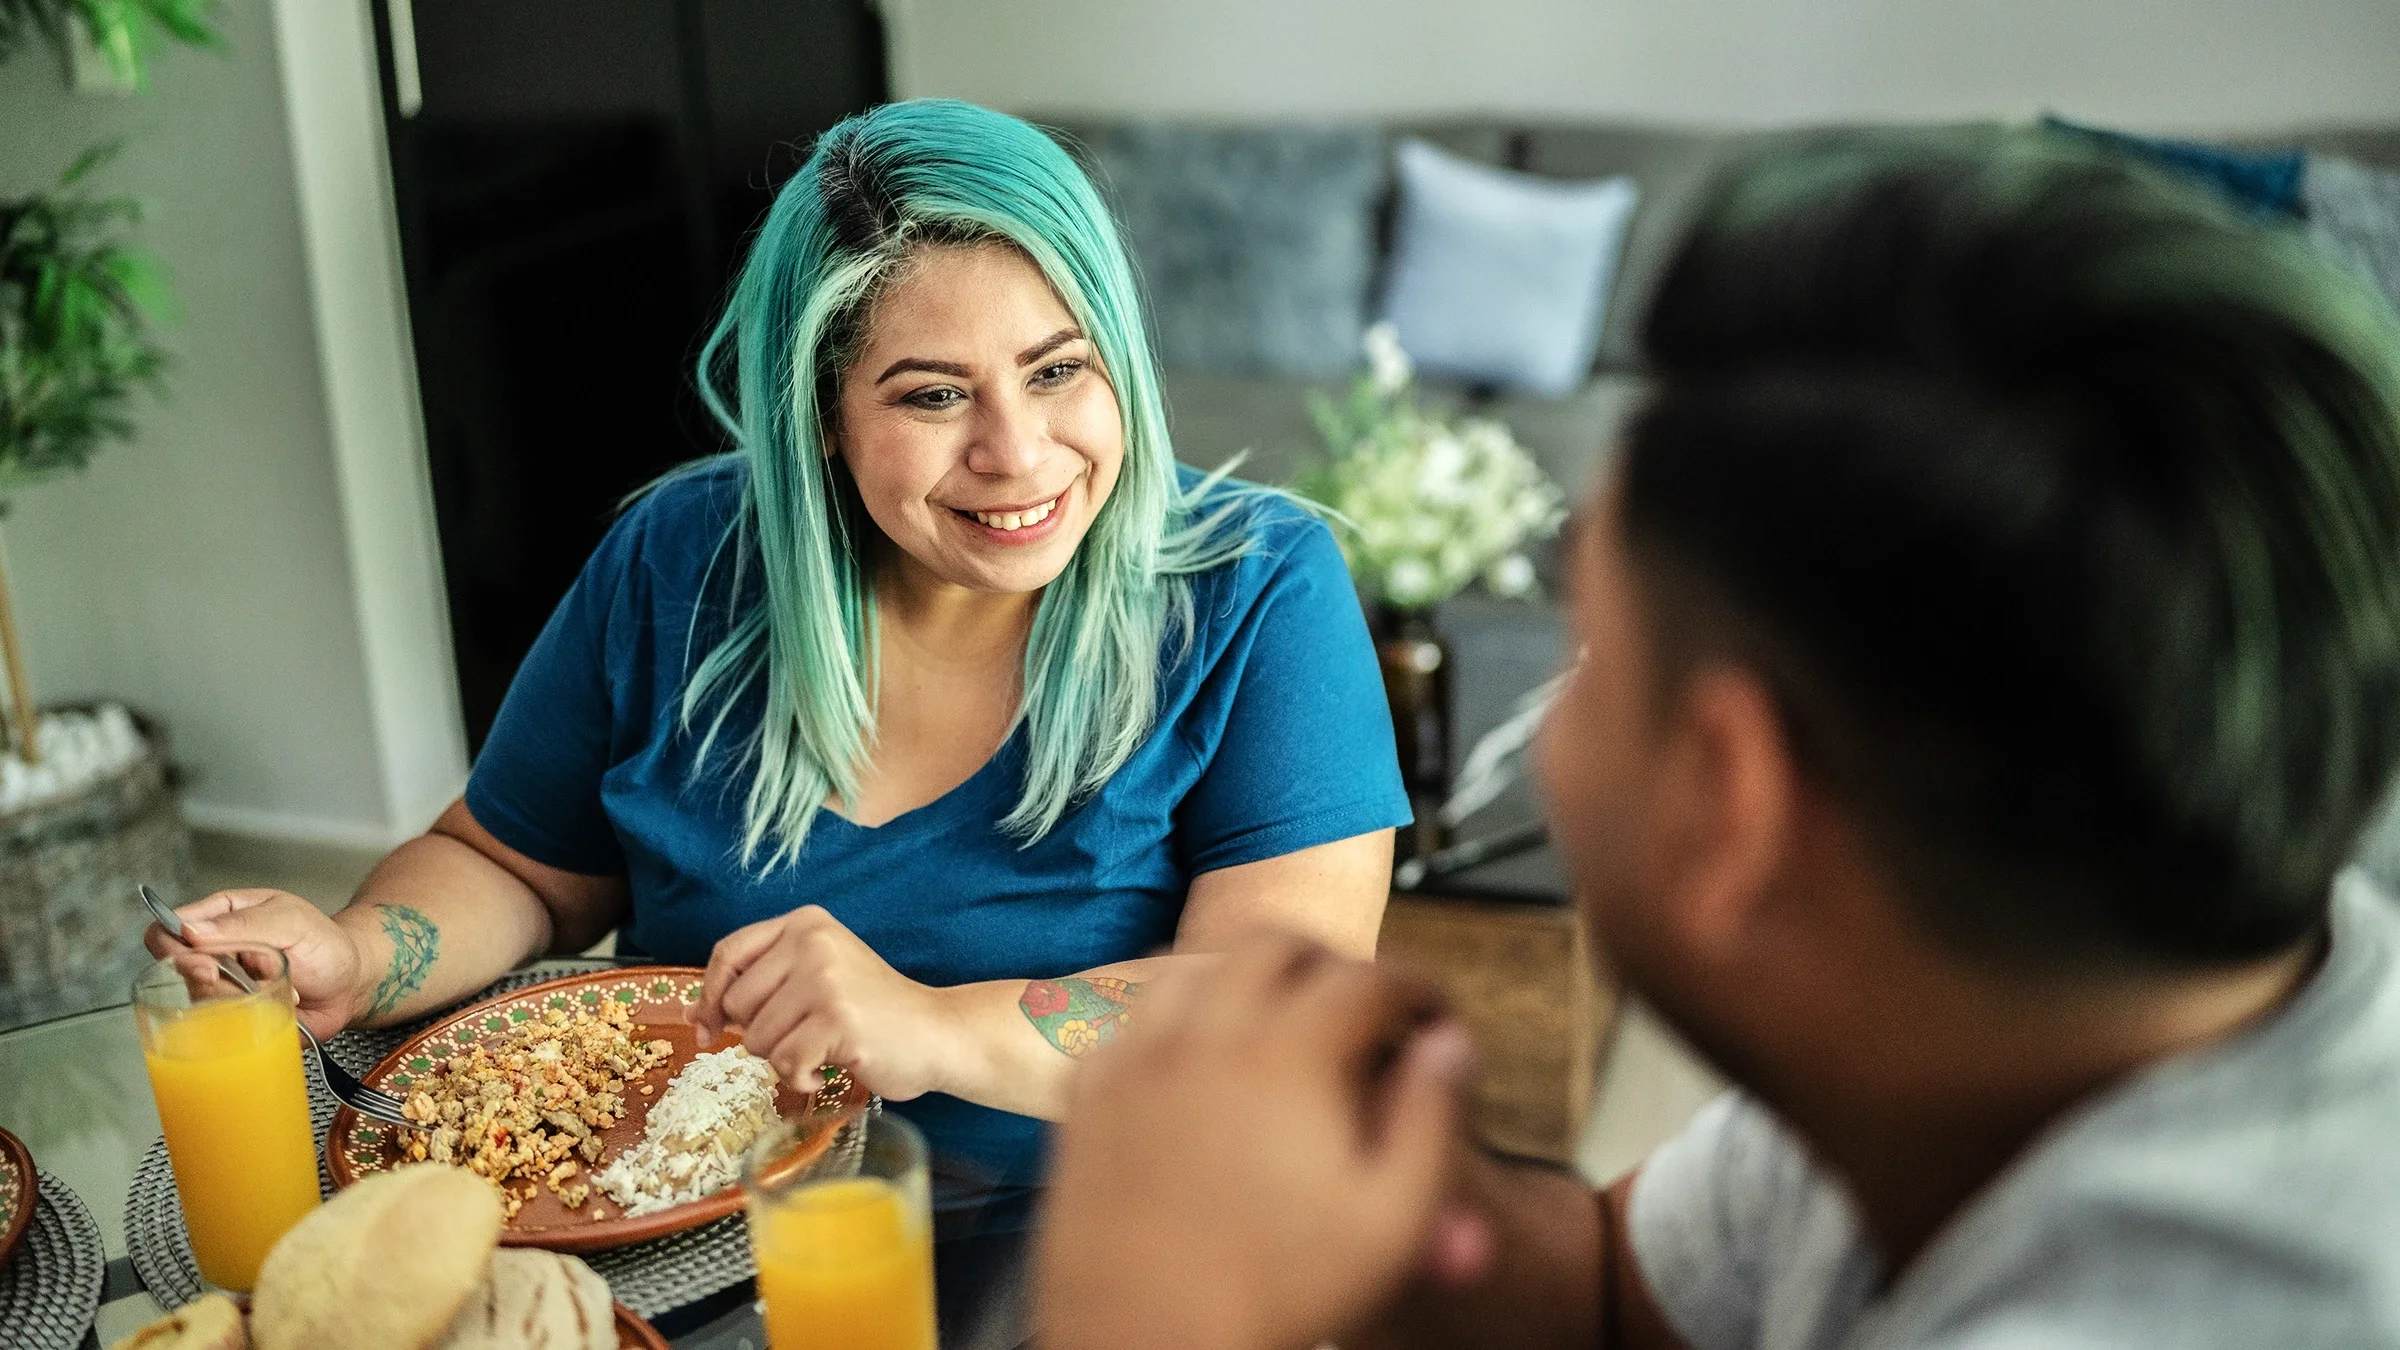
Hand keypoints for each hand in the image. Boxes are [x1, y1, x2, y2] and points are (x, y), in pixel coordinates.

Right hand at [142, 890, 367, 1039]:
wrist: (351, 984)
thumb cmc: (325, 944)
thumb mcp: (291, 921)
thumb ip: (242, 924)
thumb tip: (189, 930)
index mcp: (221, 917)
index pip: (167, 928)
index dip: (174, 949)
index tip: (206, 963)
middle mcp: (213, 952)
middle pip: (175, 970)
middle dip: (210, 980)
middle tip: (247, 979)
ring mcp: (221, 986)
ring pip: (196, 1001)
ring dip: (240, 999)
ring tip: (278, 985)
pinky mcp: (233, 1017)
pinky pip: (217, 1028)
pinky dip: (248, 1020)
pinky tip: (276, 1006)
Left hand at [689, 906, 955, 1099]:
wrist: (936, 1033)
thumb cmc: (871, 1010)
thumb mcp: (814, 978)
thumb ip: (758, 987)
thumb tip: (693, 1013)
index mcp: (806, 923)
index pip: (728, 954)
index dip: (710, 995)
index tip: (709, 1027)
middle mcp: (814, 942)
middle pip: (737, 1002)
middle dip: (757, 1033)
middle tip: (799, 1036)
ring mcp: (826, 980)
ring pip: (757, 1038)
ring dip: (782, 1058)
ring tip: (820, 1050)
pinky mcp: (837, 1020)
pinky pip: (784, 1063)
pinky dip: (800, 1078)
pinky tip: (826, 1069)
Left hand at [1035, 935, 1479, 1349]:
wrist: (1146, 1345)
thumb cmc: (1275, 1295)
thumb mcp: (1390, 1219)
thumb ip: (1431, 1117)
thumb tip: (1452, 1046)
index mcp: (1288, 1055)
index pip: (1370, 979)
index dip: (1418, 989)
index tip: (1433, 1016)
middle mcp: (1206, 1035)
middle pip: (1276, 946)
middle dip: (1330, 961)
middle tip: (1359, 1001)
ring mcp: (1137, 1060)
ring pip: (1193, 967)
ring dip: (1244, 976)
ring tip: (1279, 1016)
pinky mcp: (1089, 1097)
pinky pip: (1129, 1023)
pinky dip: (1170, 1021)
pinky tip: (1191, 1056)